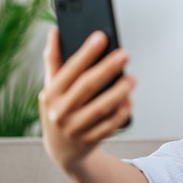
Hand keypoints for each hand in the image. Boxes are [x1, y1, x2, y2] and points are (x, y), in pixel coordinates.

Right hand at [39, 28, 134, 171]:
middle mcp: (59, 112)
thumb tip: (55, 31)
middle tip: (125, 54)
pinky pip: (108, 127)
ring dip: (118, 93)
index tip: (101, 37)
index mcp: (50, 94)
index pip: (70, 69)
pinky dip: (120, 114)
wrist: (61, 150)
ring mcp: (74, 129)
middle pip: (86, 87)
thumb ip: (53, 60)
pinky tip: (130, 102)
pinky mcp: (89, 142)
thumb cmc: (58, 109)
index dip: (86, 53)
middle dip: (106, 69)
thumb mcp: (51, 87)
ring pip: (99, 109)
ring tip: (132, 79)